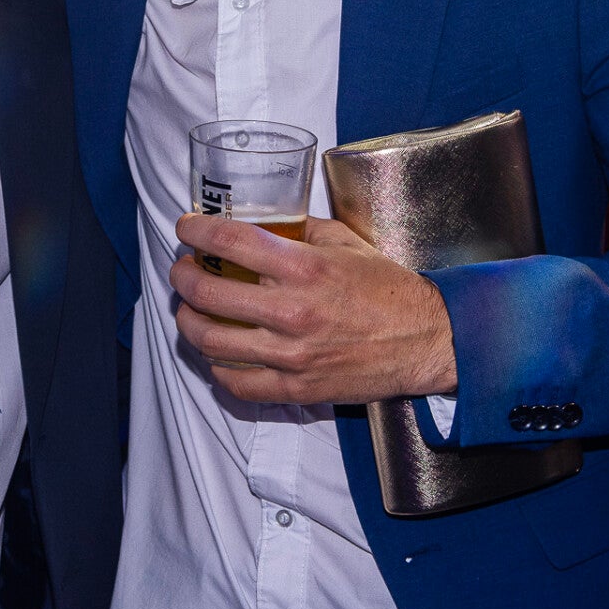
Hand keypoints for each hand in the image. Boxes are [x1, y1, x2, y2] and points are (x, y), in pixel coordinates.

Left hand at [169, 213, 457, 404]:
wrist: (427, 340)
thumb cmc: (388, 289)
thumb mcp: (347, 243)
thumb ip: (302, 230)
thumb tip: (262, 220)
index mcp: (305, 268)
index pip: (231, 241)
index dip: (197, 230)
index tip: (186, 227)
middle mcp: (292, 312)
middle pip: (208, 292)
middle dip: (182, 276)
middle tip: (182, 268)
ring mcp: (292, 355)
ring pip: (211, 340)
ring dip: (188, 321)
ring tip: (189, 310)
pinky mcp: (297, 388)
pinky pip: (236, 383)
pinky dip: (216, 367)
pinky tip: (215, 352)